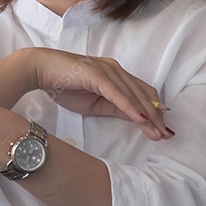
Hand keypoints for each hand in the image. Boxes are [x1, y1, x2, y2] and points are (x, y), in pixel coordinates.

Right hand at [20, 48, 172, 139]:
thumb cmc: (62, 85)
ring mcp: (107, 70)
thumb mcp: (94, 103)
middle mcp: (115, 69)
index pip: (142, 92)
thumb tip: (137, 118)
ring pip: (134, 95)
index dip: (155, 110)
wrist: (38, 70)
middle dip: (157, 116)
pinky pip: (118, 94)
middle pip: (144, 94)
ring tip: (158, 133)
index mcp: (115, 74)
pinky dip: (131, 108)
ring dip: (148, 115)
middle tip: (166, 135)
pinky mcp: (97, 74)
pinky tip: (141, 120)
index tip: (163, 129)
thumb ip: (115, 108)